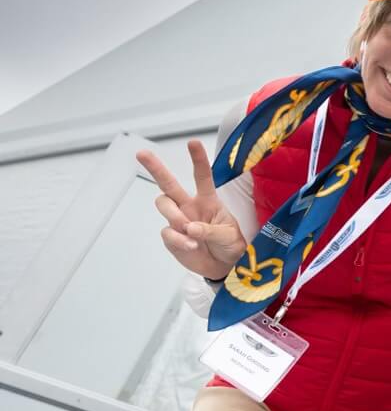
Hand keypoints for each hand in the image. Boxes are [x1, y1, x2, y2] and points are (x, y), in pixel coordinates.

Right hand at [137, 140, 247, 279]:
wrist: (223, 267)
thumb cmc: (230, 245)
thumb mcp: (229, 236)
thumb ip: (211, 231)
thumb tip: (190, 226)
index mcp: (208, 201)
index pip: (202, 177)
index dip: (198, 159)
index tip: (193, 142)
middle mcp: (190, 206)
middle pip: (168, 184)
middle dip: (155, 168)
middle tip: (141, 154)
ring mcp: (178, 220)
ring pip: (163, 205)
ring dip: (174, 216)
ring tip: (190, 232)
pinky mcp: (171, 236)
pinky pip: (167, 232)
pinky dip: (178, 239)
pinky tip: (191, 246)